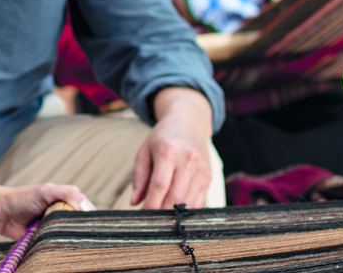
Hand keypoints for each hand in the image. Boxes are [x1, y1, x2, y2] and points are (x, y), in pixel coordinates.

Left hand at [0, 183, 91, 238]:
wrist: (2, 213)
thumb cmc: (23, 198)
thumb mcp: (46, 191)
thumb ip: (67, 193)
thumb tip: (85, 207)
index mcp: (66, 201)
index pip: (86, 210)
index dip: (91, 217)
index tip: (96, 224)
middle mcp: (62, 215)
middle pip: (79, 225)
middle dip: (80, 230)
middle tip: (81, 235)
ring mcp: (54, 229)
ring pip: (70, 237)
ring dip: (69, 239)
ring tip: (70, 240)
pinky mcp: (46, 241)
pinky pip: (57, 246)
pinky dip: (59, 247)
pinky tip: (61, 248)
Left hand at [130, 87, 214, 209]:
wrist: (190, 122)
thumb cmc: (163, 137)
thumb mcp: (145, 150)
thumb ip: (139, 177)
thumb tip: (134, 202)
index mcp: (168, 151)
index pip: (159, 185)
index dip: (151, 204)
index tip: (143, 214)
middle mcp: (188, 160)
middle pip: (175, 196)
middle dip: (162, 212)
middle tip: (152, 219)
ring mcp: (201, 169)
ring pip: (188, 201)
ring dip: (174, 214)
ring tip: (162, 216)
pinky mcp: (208, 177)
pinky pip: (198, 201)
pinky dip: (187, 210)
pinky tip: (176, 211)